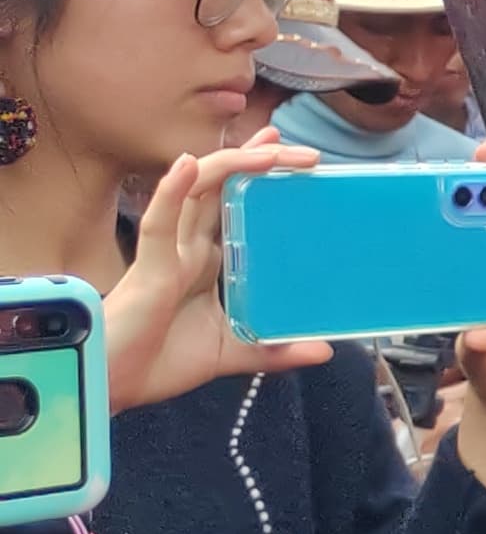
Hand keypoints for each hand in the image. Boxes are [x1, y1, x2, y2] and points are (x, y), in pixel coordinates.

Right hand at [105, 136, 330, 409]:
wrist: (112, 385)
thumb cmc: (159, 361)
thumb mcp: (230, 353)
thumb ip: (275, 350)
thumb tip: (325, 349)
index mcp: (206, 262)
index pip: (235, 208)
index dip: (259, 181)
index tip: (297, 161)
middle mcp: (187, 248)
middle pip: (222, 190)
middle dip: (257, 162)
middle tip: (305, 151)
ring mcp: (168, 254)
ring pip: (196, 193)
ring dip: (230, 164)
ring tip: (269, 148)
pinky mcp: (149, 269)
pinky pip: (159, 223)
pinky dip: (172, 192)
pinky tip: (188, 165)